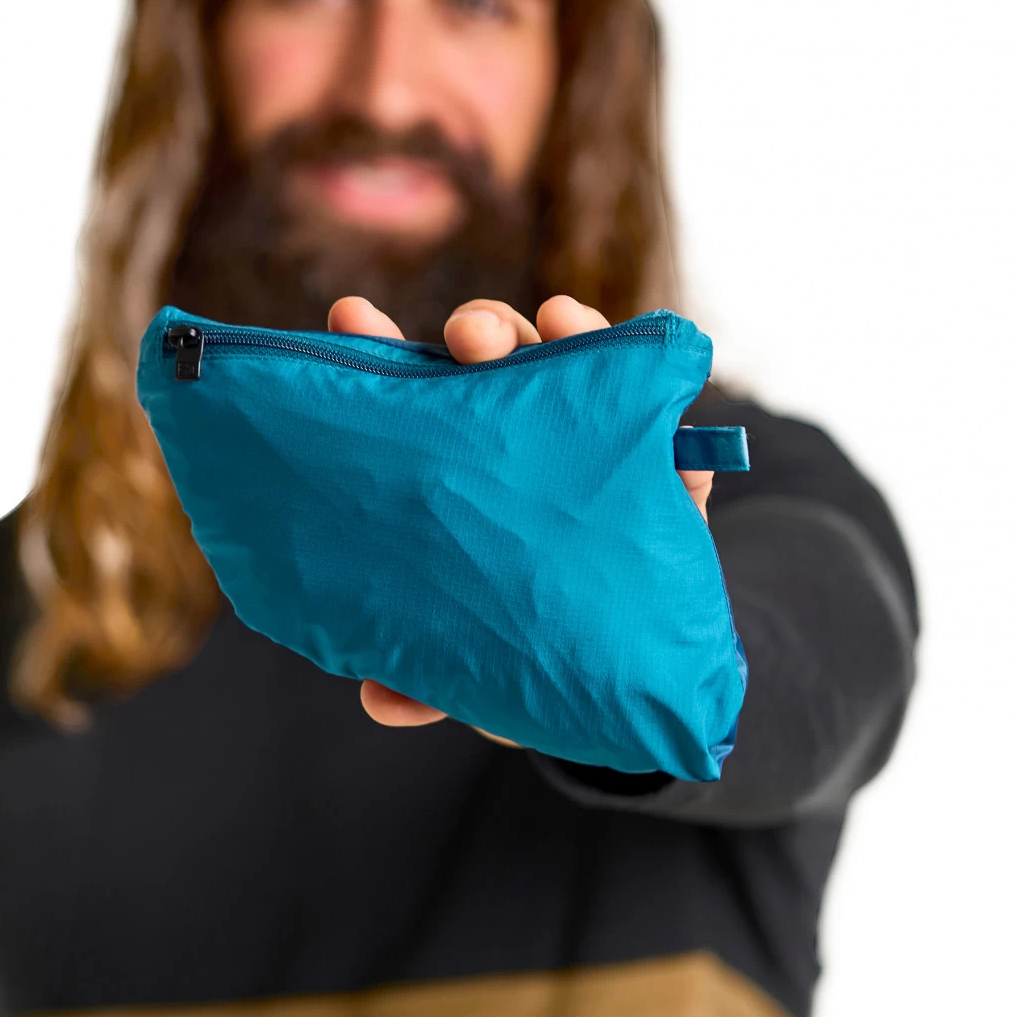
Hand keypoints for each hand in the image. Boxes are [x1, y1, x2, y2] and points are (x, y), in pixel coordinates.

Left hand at [326, 293, 715, 747]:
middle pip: (496, 361)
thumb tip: (378, 700)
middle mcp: (520, 443)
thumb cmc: (528, 648)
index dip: (379, 351)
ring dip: (566, 334)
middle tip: (468, 340)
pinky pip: (665, 419)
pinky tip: (644, 382)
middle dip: (481, 330)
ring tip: (558, 324)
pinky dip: (656, 395)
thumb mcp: (475, 667)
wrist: (627, 675)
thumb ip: (428, 678)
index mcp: (457, 468)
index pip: (414, 397)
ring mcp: (590, 448)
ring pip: (575, 364)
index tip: (350, 316)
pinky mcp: (661, 471)